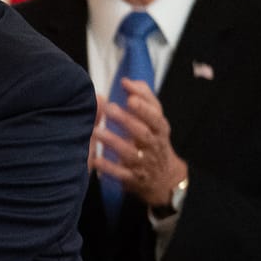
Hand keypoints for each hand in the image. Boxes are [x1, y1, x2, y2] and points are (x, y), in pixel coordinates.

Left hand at [94, 80, 188, 207]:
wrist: (164, 178)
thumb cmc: (154, 140)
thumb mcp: (156, 120)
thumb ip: (144, 98)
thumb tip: (127, 81)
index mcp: (159, 129)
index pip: (155, 116)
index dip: (144, 107)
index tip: (130, 97)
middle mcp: (153, 145)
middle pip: (142, 133)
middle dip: (126, 120)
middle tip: (109, 109)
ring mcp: (143, 163)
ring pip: (130, 153)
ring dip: (114, 142)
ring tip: (97, 132)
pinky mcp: (133, 179)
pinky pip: (121, 174)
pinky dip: (109, 168)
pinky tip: (96, 160)